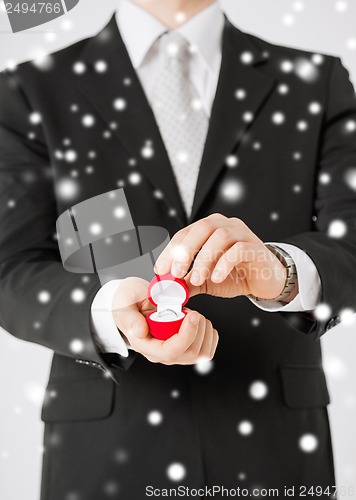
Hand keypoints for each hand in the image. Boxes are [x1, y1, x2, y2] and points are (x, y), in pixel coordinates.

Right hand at [111, 277, 218, 364]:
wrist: (133, 300)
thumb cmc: (128, 301)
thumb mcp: (124, 303)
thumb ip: (129, 318)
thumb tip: (140, 331)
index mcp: (145, 345)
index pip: (170, 352)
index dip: (186, 336)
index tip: (193, 316)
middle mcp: (161, 353)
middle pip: (189, 354)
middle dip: (199, 330)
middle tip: (193, 311)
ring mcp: (174, 352)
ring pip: (201, 354)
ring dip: (205, 331)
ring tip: (193, 315)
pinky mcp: (185, 348)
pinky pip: (206, 350)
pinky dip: (209, 334)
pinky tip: (199, 322)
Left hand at [154, 213, 297, 300]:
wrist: (266, 281)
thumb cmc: (235, 276)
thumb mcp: (206, 280)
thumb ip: (188, 282)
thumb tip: (167, 290)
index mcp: (210, 229)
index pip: (185, 233)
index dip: (171, 251)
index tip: (160, 270)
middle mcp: (226, 225)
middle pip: (202, 227)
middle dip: (185, 250)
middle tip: (176, 272)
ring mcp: (242, 234)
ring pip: (220, 237)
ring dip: (204, 259)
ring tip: (198, 279)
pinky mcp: (256, 247)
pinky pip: (239, 249)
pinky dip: (224, 263)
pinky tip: (217, 278)